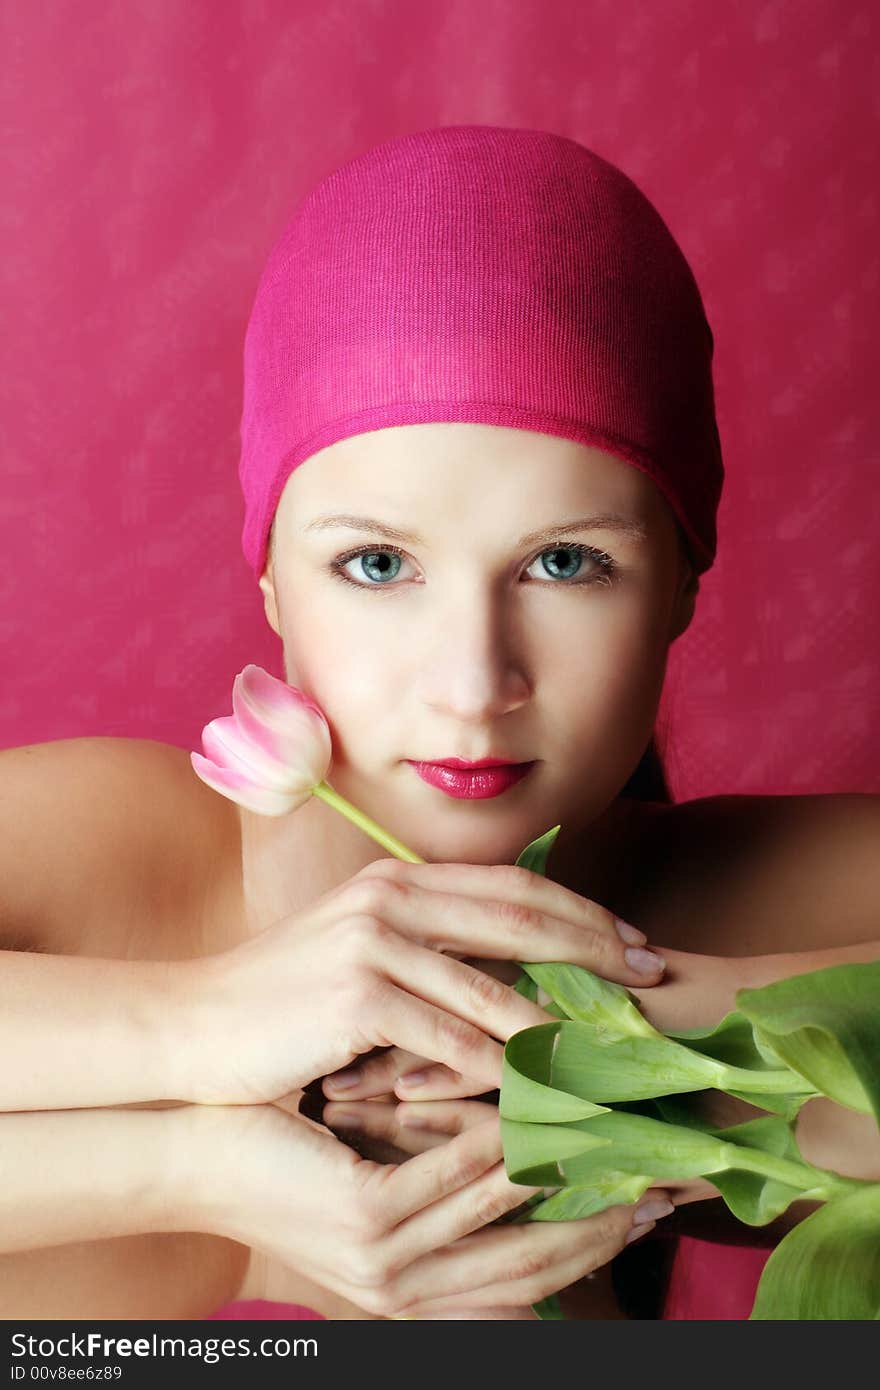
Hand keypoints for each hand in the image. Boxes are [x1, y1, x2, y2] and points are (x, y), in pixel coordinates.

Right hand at [178, 857, 666, 1105]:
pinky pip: (449, 1037)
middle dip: (597, 950)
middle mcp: (392, 894)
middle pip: (523, 917)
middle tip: (653, 981)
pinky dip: (498, 1068)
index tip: (635, 944)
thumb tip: (514, 966)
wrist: (194, 1030)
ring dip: (559, 1024)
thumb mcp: (362, 952)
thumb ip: (432, 945)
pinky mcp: (357, 995)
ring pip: (494, 986)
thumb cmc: (284, 1001)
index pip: (516, 885)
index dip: (583, 913)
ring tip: (613, 1052)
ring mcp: (373, 941)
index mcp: (400, 878)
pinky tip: (535, 1093)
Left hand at [325, 1097, 678, 1315]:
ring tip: (617, 1140)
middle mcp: (410, 1289)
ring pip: (503, 1229)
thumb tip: (532, 1133)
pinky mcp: (366, 1221)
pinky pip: (449, 1185)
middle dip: (604, 1228)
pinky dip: (496, 1150)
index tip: (653, 1203)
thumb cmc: (293, 1147)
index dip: (596, 1242)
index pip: (529, 1276)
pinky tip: (528, 1113)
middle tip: (664, 1183)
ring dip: (567, 1183)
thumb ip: (453, 1163)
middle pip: (534, 1267)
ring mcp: (388, 1262)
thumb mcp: (383, 1165)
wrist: (199, 1147)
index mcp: (418, 1285)